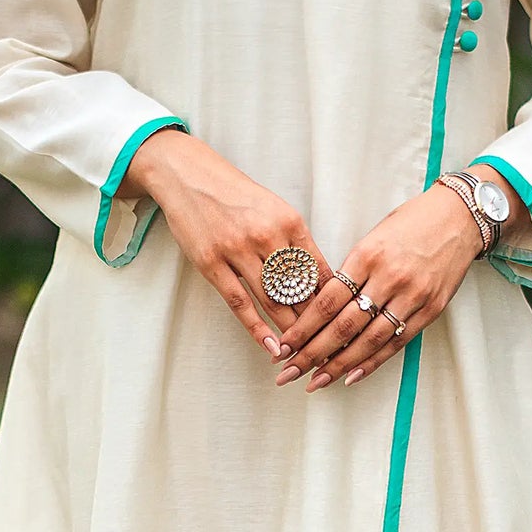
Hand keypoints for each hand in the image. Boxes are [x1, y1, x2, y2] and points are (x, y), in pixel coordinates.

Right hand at [124, 128, 330, 354]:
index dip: (335, 302)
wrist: (188, 176)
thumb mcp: (275, 210)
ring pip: (273, 301)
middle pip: (300, 290)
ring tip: (303, 355)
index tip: (343, 325)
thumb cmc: (237, 196)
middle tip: (330, 348)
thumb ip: (297, 243)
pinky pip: (240, 303)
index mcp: (290, 222)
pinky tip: (271, 346)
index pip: (320, 271)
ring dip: (289, 332)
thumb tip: (320, 282)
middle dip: (317, 324)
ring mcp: (237, 250)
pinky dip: (257, 328)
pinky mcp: (211, 263)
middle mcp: (267, 236)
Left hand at [271, 183, 486, 391]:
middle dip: (312, 354)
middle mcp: (388, 278)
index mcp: (367, 255)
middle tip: (288, 373)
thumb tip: (324, 306)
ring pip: (368, 340)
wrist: (460, 217)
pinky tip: (351, 377)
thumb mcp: (374, 237)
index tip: (284, 346)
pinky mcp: (430, 309)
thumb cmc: (412, 222)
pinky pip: (396, 342)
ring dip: (339, 366)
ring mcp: (412, 296)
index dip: (303, 328)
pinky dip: (372, 362)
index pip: (327, 301)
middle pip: (343, 326)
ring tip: (315, 382)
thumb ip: (352, 270)